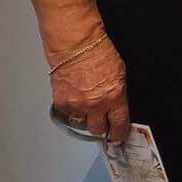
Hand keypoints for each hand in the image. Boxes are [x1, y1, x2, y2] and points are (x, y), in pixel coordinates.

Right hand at [49, 29, 130, 143]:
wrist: (76, 45)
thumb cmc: (97, 52)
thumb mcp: (119, 73)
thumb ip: (117, 94)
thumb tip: (116, 107)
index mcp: (114, 96)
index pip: (119, 124)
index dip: (119, 133)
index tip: (118, 137)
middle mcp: (95, 104)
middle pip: (98, 129)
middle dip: (101, 125)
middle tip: (101, 118)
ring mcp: (77, 105)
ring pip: (81, 123)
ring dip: (85, 117)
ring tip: (86, 101)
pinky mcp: (62, 103)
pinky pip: (68, 115)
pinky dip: (72, 109)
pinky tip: (75, 96)